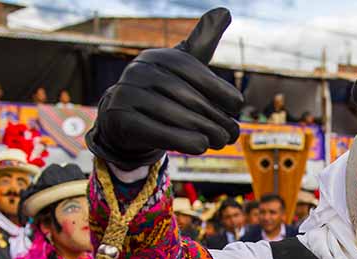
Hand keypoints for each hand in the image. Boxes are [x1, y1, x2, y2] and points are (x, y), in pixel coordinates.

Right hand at [87, 8, 243, 168]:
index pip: (192, 70)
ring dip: (202, 131)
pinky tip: (200, 146)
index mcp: (158, 56)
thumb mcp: (182, 66)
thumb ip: (202, 42)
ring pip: (172, 115)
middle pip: (185, 96)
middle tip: (232, 134)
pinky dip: (180, 140)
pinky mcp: (119, 119)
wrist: (125, 120)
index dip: (218, 88)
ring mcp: (126, 93)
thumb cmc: (163, 92)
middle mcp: (139, 70)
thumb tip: (224, 11)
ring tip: (220, 141)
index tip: (238, 105)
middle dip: (214, 117)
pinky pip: (154, 130)